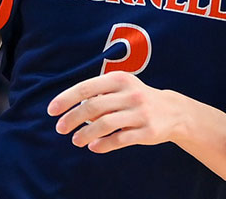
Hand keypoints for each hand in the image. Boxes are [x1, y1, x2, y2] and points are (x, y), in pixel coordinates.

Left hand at [47, 71, 182, 152]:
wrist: (173, 111)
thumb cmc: (137, 99)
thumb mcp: (121, 88)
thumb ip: (98, 95)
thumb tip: (70, 110)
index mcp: (120, 79)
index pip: (86, 87)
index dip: (66, 99)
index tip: (52, 110)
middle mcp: (131, 94)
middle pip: (93, 107)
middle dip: (72, 119)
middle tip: (60, 129)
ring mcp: (140, 113)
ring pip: (104, 125)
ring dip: (85, 134)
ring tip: (76, 140)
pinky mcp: (146, 131)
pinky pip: (119, 140)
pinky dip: (103, 145)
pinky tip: (93, 147)